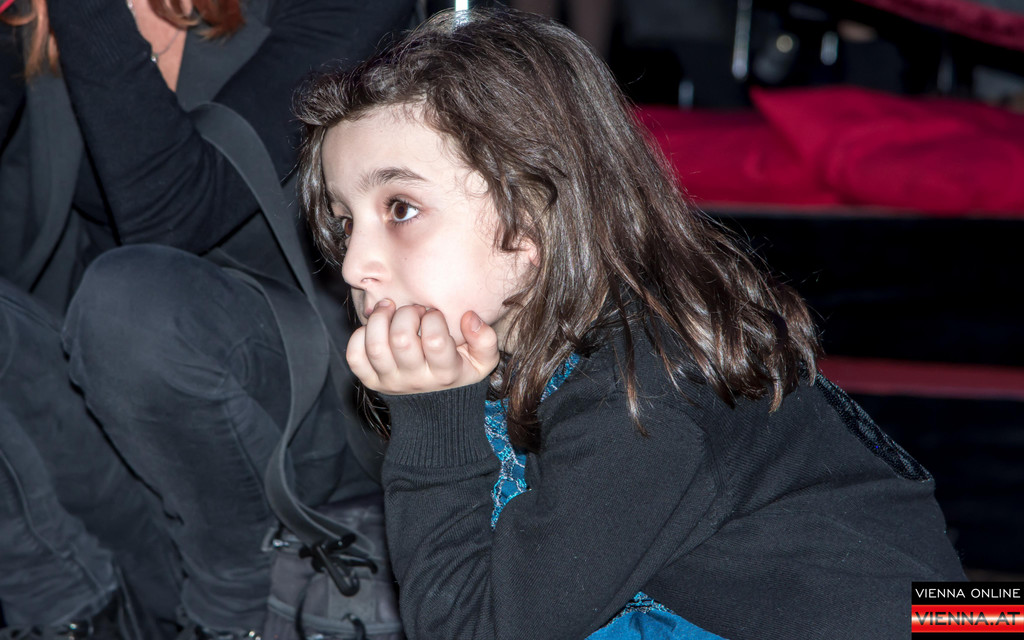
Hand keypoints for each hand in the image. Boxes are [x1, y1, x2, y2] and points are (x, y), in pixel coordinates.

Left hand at [346, 300, 499, 394]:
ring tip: (388, 308)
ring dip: (379, 319)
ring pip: (376, 346)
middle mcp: (416, 379)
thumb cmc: (459, 374)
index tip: (434, 315)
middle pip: (402, 339)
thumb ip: (485, 339)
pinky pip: (355, 358)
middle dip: (407, 313)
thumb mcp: (482, 362)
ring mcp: (390, 381)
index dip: (434, 318)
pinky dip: (359, 337)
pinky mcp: (371, 381)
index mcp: (445, 372)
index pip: (435, 340)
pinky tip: (373, 328)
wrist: (435, 414)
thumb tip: (469, 316)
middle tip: (413, 310)